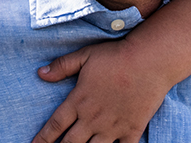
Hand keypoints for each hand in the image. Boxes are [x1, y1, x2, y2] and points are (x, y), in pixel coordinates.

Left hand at [32, 41, 171, 142]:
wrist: (150, 61)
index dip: (43, 139)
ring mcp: (112, 127)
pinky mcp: (132, 130)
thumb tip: (40, 73)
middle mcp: (92, 118)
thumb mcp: (85, 56)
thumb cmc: (116, 56)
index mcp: (78, 101)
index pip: (55, 125)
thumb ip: (62, 66)